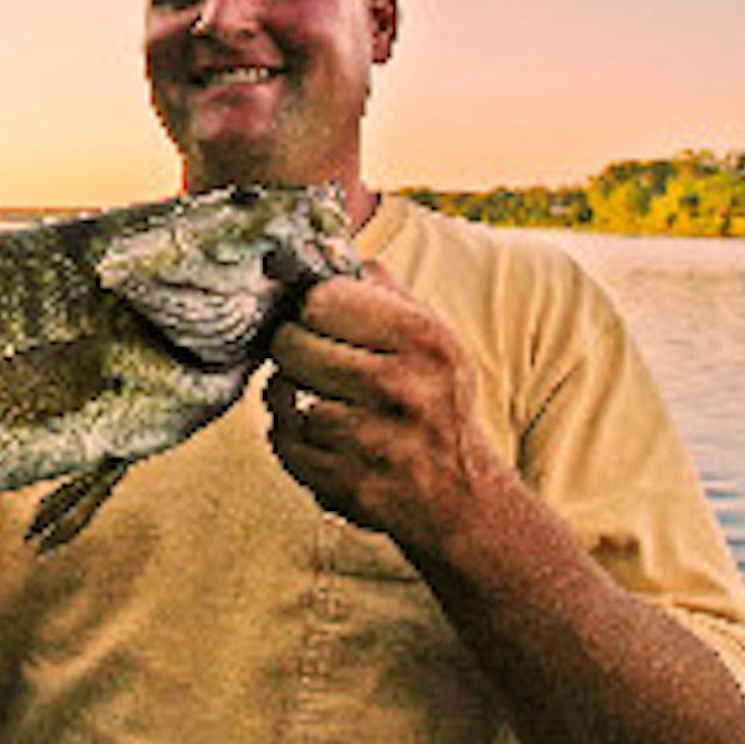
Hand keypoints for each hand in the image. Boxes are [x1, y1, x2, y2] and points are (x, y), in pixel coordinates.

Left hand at [264, 263, 499, 554]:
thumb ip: (382, 288)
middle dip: (293, 350)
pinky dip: (291, 439)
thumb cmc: (436, 400)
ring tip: (322, 400)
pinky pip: (282, 442)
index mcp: (422, 338)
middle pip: (291, 345)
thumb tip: (322, 247)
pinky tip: (323, 437)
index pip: (321, 300)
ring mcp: (372, 440)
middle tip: (312, 361)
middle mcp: (400, 386)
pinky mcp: (348, 483)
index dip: (312, 309)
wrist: (462, 496)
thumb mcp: (433, 335)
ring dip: (290, 397)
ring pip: (282, 395)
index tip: (321, 320)